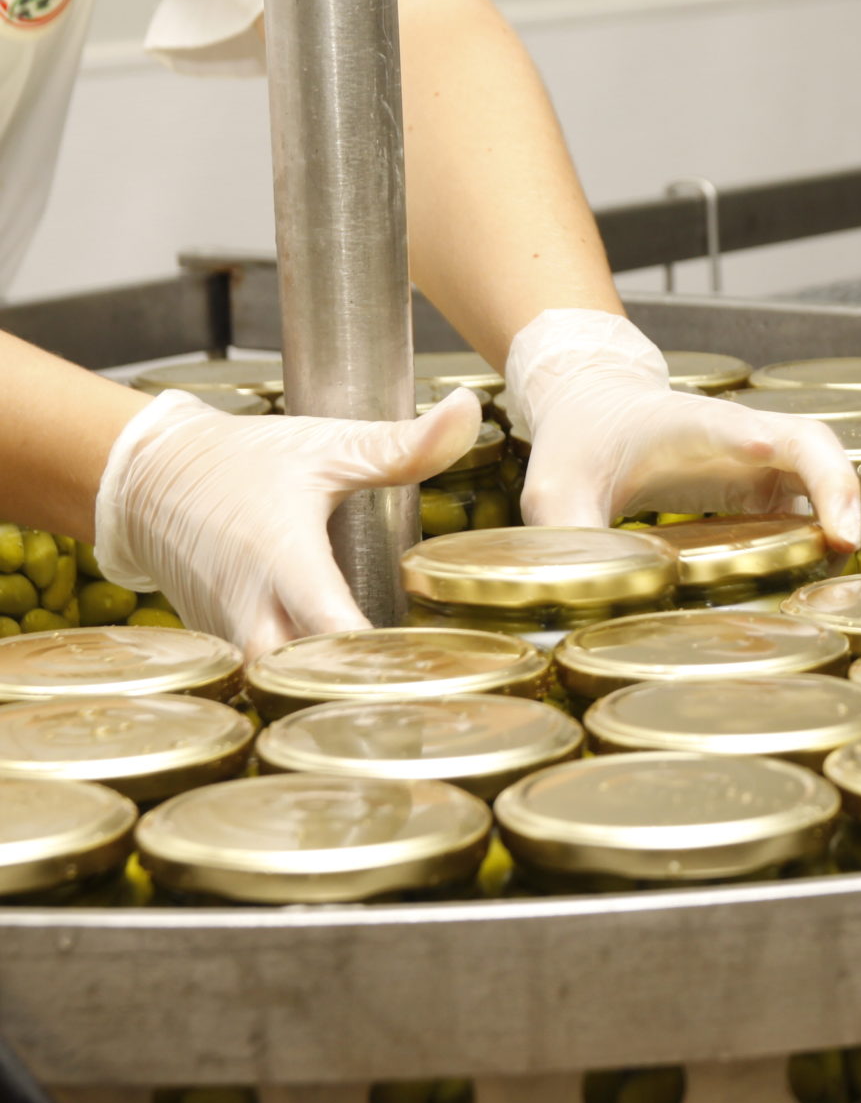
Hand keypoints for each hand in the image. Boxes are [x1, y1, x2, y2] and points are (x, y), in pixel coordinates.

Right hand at [93, 389, 483, 656]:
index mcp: (282, 559)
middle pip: (303, 679)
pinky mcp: (220, 644)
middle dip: (355, 690)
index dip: (378, 656)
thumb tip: (469, 410)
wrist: (149, 475)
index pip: (331, 627)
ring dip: (328, 693)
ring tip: (394, 692)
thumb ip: (404, 445)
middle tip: (419, 688)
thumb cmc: (241, 461)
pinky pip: (262, 679)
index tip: (427, 666)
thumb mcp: (328, 446)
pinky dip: (301, 686)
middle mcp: (249, 608)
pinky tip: (350, 685)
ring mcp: (228, 633)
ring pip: (279, 687)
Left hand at [504, 309, 860, 545]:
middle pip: (808, 442)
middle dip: (834, 484)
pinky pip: (814, 502)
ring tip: (842, 561)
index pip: (723, 425)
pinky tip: (825, 571)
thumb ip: (566, 535)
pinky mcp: (768, 485)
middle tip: (843, 539)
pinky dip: (829, 531)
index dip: (746, 439)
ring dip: (843, 510)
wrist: (601, 409)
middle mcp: (739, 434)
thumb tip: (566, 608)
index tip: (761, 449)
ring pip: (824, 470)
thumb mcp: (556, 489)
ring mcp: (762, 457)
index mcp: (683, 424)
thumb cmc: (584, 443)